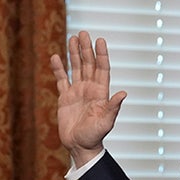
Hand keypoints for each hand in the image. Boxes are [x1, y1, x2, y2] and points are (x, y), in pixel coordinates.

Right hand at [50, 31, 126, 163]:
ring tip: (73, 38)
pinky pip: (62, 80)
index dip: (101, 54)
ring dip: (74, 53)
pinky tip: (55, 57)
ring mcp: (77, 92)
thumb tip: (124, 93)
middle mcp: (90, 89)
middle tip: (83, 33)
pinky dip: (58, 69)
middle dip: (86, 49)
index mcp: (101, 92)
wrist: (80, 147)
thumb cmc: (95, 136)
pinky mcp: (65, 97)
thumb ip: (113, 107)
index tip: (100, 40)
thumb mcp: (106, 122)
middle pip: (88, 64)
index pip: (101, 68)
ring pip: (76, 68)